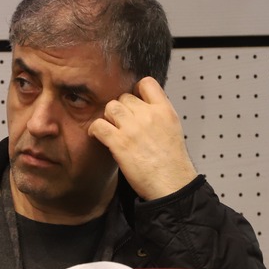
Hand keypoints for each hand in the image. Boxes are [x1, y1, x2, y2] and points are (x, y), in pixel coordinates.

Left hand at [88, 76, 197, 200]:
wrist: (171, 184)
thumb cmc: (172, 163)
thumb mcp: (173, 130)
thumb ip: (158, 115)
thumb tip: (142, 107)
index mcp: (165, 111)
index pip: (147, 83)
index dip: (136, 91)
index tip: (133, 102)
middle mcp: (149, 115)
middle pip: (124, 97)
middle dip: (121, 110)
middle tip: (122, 124)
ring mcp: (133, 128)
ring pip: (110, 107)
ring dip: (108, 118)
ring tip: (111, 130)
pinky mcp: (119, 142)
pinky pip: (98, 125)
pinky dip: (95, 130)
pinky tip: (98, 136)